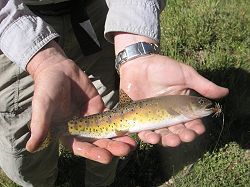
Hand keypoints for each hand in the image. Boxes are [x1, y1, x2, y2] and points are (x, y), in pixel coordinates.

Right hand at [26, 41, 135, 163]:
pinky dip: (120, 122)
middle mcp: (80, 129)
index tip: (106, 157)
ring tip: (132, 143)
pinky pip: (111, 116)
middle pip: (98, 141)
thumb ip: (40, 125)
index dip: (93, 153)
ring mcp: (91, 118)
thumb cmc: (46, 87)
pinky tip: (130, 126)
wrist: (58, 69)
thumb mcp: (43, 105)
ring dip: (119, 137)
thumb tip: (30, 148)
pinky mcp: (99, 107)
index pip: (80, 147)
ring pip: (107, 131)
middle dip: (112, 147)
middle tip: (126, 150)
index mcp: (66, 132)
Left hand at [119, 54, 228, 146]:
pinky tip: (153, 137)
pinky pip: (145, 131)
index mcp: (182, 105)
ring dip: (168, 140)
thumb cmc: (163, 67)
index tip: (198, 130)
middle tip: (186, 137)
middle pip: (178, 130)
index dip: (196, 127)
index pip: (192, 120)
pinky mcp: (141, 118)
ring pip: (163, 134)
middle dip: (183, 136)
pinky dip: (149, 137)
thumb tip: (225, 92)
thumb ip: (203, 85)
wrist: (138, 64)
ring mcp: (155, 117)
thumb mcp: (185, 75)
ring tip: (172, 141)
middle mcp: (169, 114)